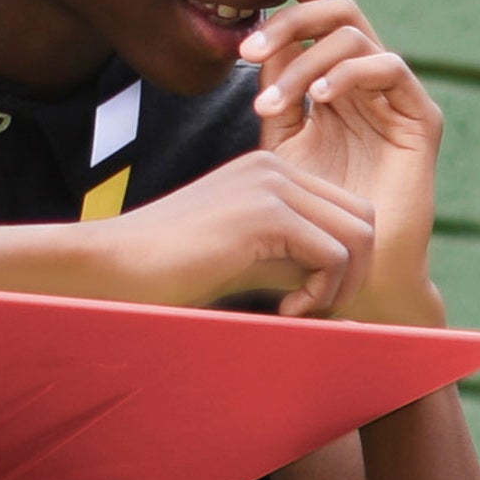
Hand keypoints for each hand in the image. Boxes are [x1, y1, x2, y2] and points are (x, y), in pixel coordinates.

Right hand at [97, 145, 380, 317]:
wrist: (114, 266)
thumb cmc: (174, 272)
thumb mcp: (251, 262)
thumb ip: (298, 264)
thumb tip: (352, 292)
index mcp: (271, 172)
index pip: (349, 211)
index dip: (346, 264)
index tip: (308, 299)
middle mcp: (276, 167)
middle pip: (365, 219)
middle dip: (355, 274)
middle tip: (315, 311)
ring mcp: (271, 184)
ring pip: (358, 236)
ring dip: (341, 286)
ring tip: (300, 312)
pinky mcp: (266, 212)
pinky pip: (333, 255)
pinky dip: (322, 293)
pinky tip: (285, 310)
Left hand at [248, 0, 443, 322]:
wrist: (353, 266)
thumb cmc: (314, 211)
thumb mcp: (281, 141)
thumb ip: (275, 89)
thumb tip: (260, 38)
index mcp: (337, 78)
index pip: (321, 13)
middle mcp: (369, 80)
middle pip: (340, 10)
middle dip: (292, 18)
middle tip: (250, 47)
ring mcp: (397, 98)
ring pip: (357, 35)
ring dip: (306, 59)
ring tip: (273, 100)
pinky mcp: (421, 120)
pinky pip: (389, 68)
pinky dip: (349, 74)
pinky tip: (318, 99)